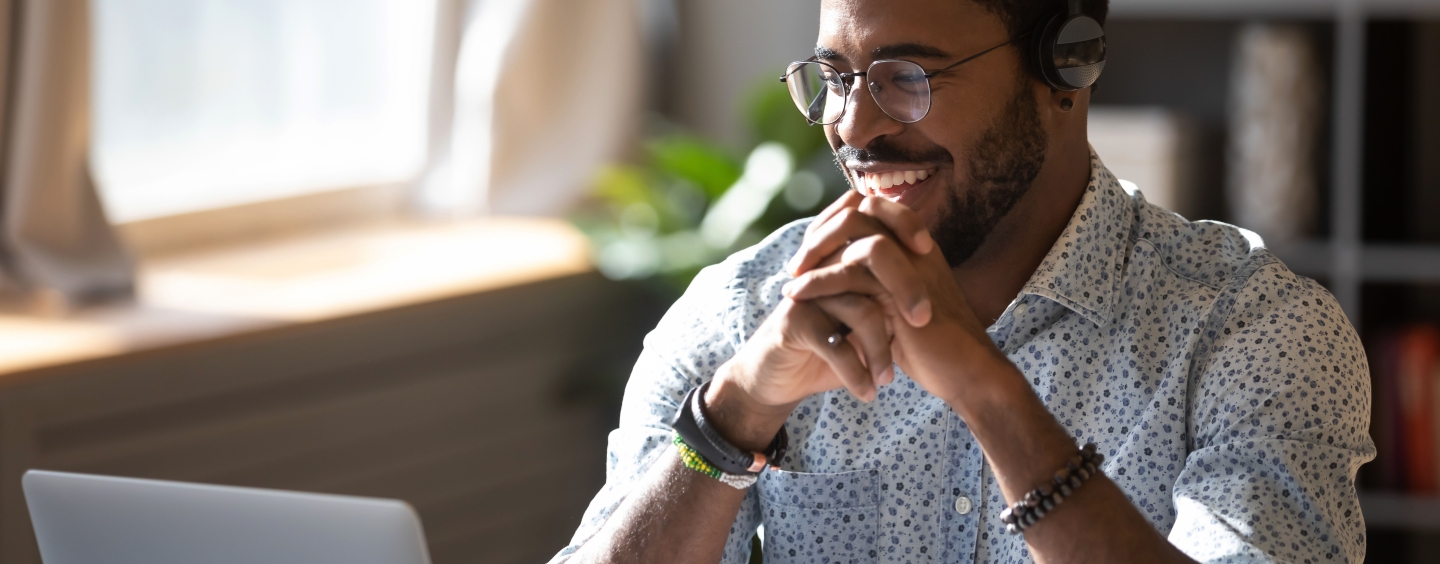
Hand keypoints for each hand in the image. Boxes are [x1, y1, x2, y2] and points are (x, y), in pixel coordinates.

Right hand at [704, 192, 929, 449]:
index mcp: (841, 258)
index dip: (904, 222)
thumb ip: (890, 299)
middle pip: (871, 257)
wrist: (779, 378)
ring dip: (881, 349)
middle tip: (923, 322)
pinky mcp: (793, 322)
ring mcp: (807, 293)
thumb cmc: (830, 347)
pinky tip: (867, 392)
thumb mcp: (864, 322)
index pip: (874, 219)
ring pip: (861, 309)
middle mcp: (823, 268)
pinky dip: (856, 373)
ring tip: (889, 379)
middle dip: (906, 289)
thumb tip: (940, 289)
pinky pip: (835, 344)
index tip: (929, 249)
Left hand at [782, 194, 1004, 403]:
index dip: (836, 222)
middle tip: (796, 263)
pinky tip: (796, 295)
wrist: (965, 374)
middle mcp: (915, 247)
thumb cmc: (933, 347)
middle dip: (821, 232)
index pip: (872, 209)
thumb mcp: (899, 307)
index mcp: (917, 246)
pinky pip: (851, 271)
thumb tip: (840, 274)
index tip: (811, 251)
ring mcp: (911, 263)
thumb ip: (877, 285)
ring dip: (815, 252)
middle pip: (860, 210)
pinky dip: (818, 281)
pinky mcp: (902, 289)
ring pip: (854, 233)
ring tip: (791, 279)